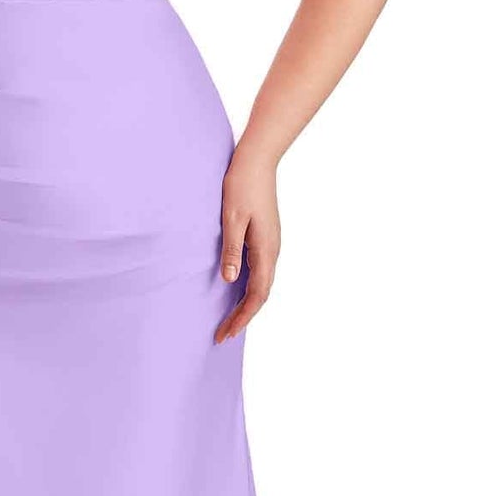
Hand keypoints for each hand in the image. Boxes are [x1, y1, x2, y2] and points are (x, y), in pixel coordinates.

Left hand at [215, 149, 280, 343]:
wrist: (257, 160)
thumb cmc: (241, 185)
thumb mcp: (232, 217)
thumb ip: (232, 249)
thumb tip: (229, 280)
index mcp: (266, 249)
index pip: (257, 295)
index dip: (242, 317)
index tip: (226, 333)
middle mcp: (272, 251)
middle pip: (260, 295)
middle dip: (243, 318)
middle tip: (223, 336)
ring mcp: (270, 245)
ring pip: (261, 285)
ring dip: (245, 305)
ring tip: (228, 322)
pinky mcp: (265, 238)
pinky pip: (259, 272)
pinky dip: (247, 289)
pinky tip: (234, 293)